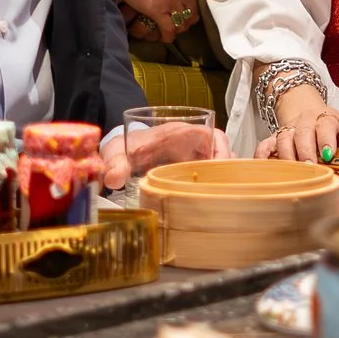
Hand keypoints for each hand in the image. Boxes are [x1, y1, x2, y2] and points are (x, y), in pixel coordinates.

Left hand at [100, 118, 229, 189]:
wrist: (124, 151)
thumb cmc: (127, 146)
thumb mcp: (118, 152)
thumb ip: (115, 163)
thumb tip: (112, 179)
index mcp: (180, 134)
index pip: (212, 135)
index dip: (221, 150)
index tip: (220, 168)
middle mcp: (192, 145)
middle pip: (222, 154)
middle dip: (226, 172)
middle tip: (220, 192)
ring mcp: (194, 159)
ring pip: (220, 168)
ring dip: (221, 182)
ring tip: (216, 200)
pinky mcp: (192, 173)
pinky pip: (210, 178)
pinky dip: (212, 189)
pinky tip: (206, 203)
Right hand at [102, 0, 195, 41]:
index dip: (190, 3)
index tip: (184, 6)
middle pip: (193, 11)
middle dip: (186, 18)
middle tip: (178, 20)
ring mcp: (172, 1)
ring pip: (183, 22)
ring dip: (177, 27)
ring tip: (170, 28)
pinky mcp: (158, 11)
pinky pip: (169, 30)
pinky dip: (167, 36)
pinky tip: (163, 36)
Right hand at [258, 84, 338, 163]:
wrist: (307, 109)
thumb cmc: (331, 126)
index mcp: (327, 119)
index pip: (326, 125)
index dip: (326, 139)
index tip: (328, 154)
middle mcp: (306, 122)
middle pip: (302, 133)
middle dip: (305, 150)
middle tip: (309, 167)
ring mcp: (289, 129)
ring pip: (283, 139)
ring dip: (286, 156)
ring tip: (292, 172)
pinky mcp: (275, 137)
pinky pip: (265, 145)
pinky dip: (262, 155)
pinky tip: (263, 168)